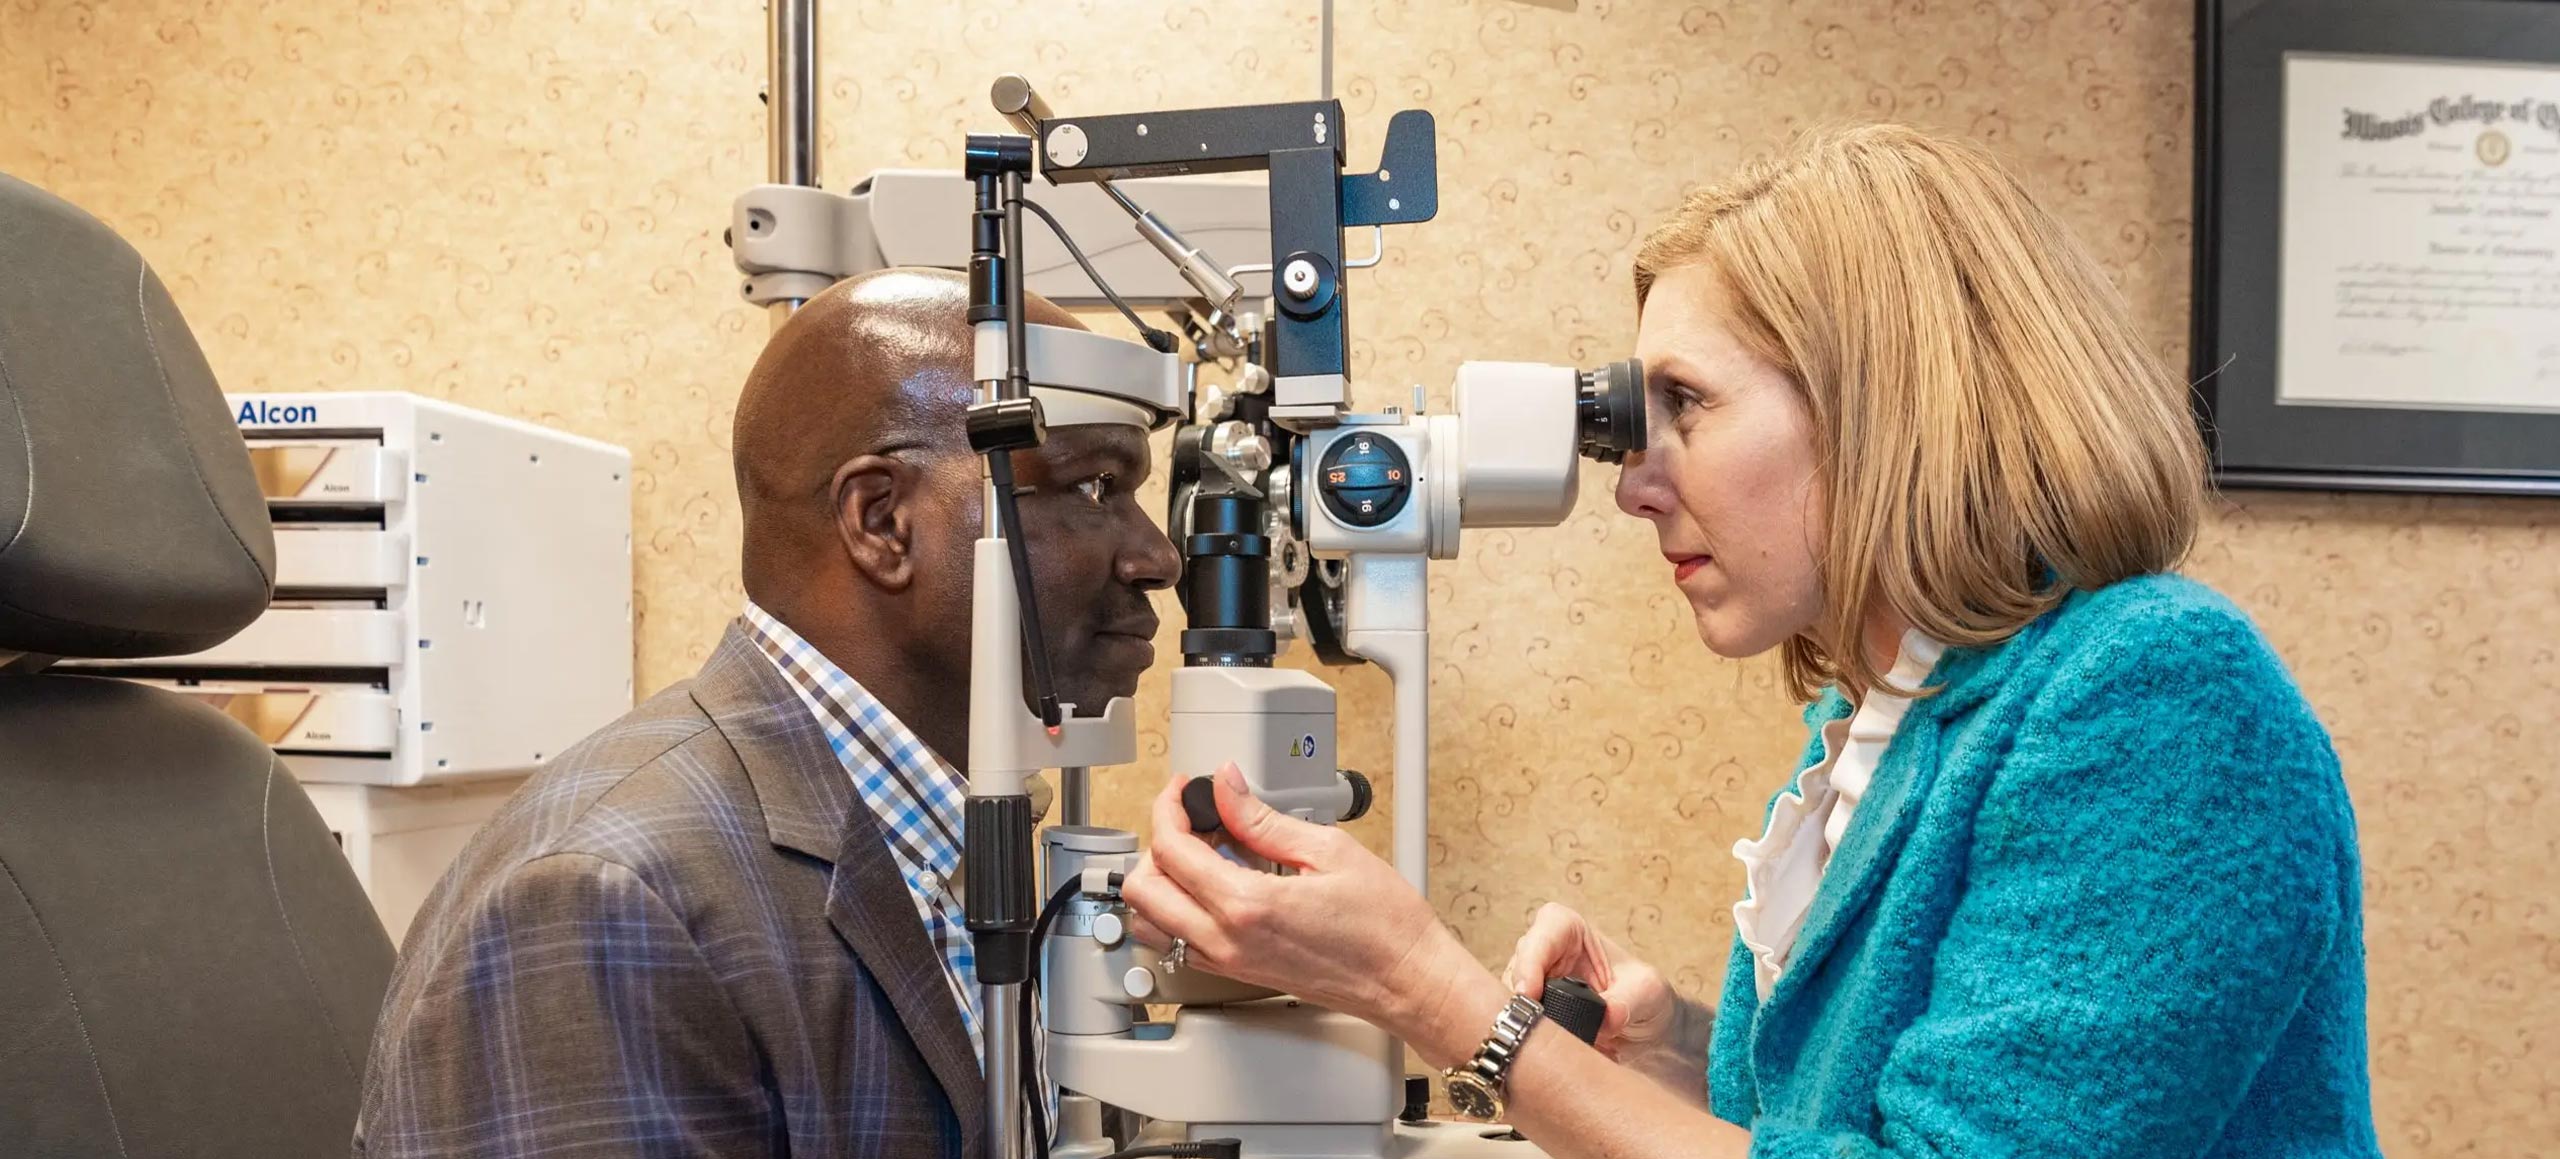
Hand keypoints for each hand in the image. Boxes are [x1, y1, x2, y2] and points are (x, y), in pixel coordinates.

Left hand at [1118, 764, 1481, 1039]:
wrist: (1406, 979)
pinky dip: (1178, 911)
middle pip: (1143, 891)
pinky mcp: (1238, 974)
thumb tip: (1228, 786)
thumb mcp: (1328, 850)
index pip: (1171, 850)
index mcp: (1247, 905)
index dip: (1169, 808)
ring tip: (1198, 854)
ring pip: (1152, 925)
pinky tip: (1215, 886)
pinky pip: (1181, 943)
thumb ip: (1264, 819)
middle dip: (1157, 845)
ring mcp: (1229, 963)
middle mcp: (1227, 940)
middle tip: (1190, 820)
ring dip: (1161, 883)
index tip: (1184, 791)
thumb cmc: (1384, 924)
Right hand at [1502, 903, 1676, 1064]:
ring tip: (1544, 1047)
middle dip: (1519, 999)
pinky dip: (1522, 1040)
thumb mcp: (1648, 991)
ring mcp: (1528, 985)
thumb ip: (1629, 1000)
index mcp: (1567, 929)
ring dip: (1521, 1024)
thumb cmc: (1645, 996)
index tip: (1529, 993)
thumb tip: (1609, 1016)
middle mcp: (1541, 953)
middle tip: (1528, 1026)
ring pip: (1506, 1001)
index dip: (1530, 962)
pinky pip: (1511, 1027)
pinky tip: (1540, 1055)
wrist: (1644, 1031)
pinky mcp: (1524, 1015)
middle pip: (1514, 970)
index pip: (1540, 936)